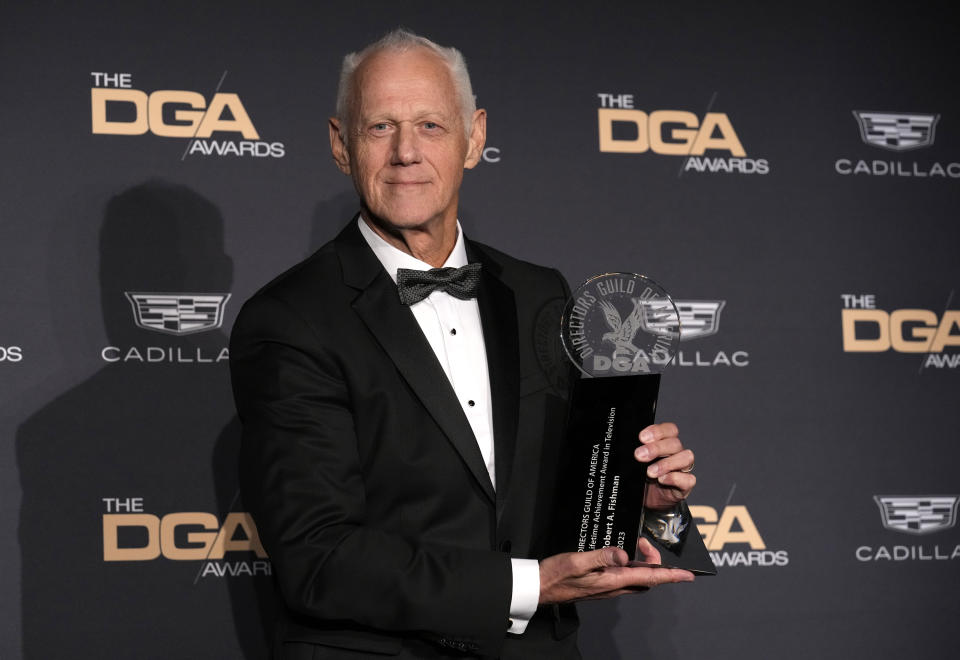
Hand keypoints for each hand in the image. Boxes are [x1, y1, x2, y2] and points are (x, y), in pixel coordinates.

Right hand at [539, 538, 693, 603]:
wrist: (541, 587)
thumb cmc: (556, 575)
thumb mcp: (578, 561)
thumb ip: (602, 556)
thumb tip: (624, 553)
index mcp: (613, 581)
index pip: (649, 577)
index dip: (670, 575)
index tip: (688, 575)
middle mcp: (614, 586)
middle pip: (647, 578)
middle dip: (655, 563)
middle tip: (647, 543)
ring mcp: (608, 587)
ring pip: (636, 578)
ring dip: (643, 563)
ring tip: (638, 544)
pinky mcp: (601, 584)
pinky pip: (624, 576)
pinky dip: (630, 565)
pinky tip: (621, 554)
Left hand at [634, 422, 694, 510]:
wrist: (647, 499)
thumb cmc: (641, 476)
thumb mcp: (636, 463)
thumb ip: (636, 453)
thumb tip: (629, 448)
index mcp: (666, 443)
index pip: (669, 429)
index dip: (657, 431)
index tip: (642, 437)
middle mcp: (676, 453)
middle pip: (675, 443)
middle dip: (656, 448)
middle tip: (639, 455)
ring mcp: (683, 469)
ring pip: (686, 458)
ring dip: (666, 463)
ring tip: (650, 472)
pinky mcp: (685, 485)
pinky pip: (688, 479)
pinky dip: (675, 478)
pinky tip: (662, 480)